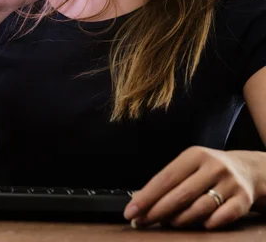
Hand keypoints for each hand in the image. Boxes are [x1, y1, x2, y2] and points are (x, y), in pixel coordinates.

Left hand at [124, 146, 260, 229]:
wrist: (247, 170)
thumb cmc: (209, 170)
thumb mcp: (189, 166)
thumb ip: (168, 181)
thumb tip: (139, 200)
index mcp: (195, 155)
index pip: (166, 177)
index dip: (147, 196)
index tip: (131, 211)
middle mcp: (213, 167)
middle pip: (181, 194)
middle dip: (157, 211)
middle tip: (141, 222)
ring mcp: (229, 183)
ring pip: (200, 208)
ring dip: (180, 220)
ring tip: (168, 224)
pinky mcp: (243, 200)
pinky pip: (222, 218)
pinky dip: (207, 224)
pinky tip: (198, 225)